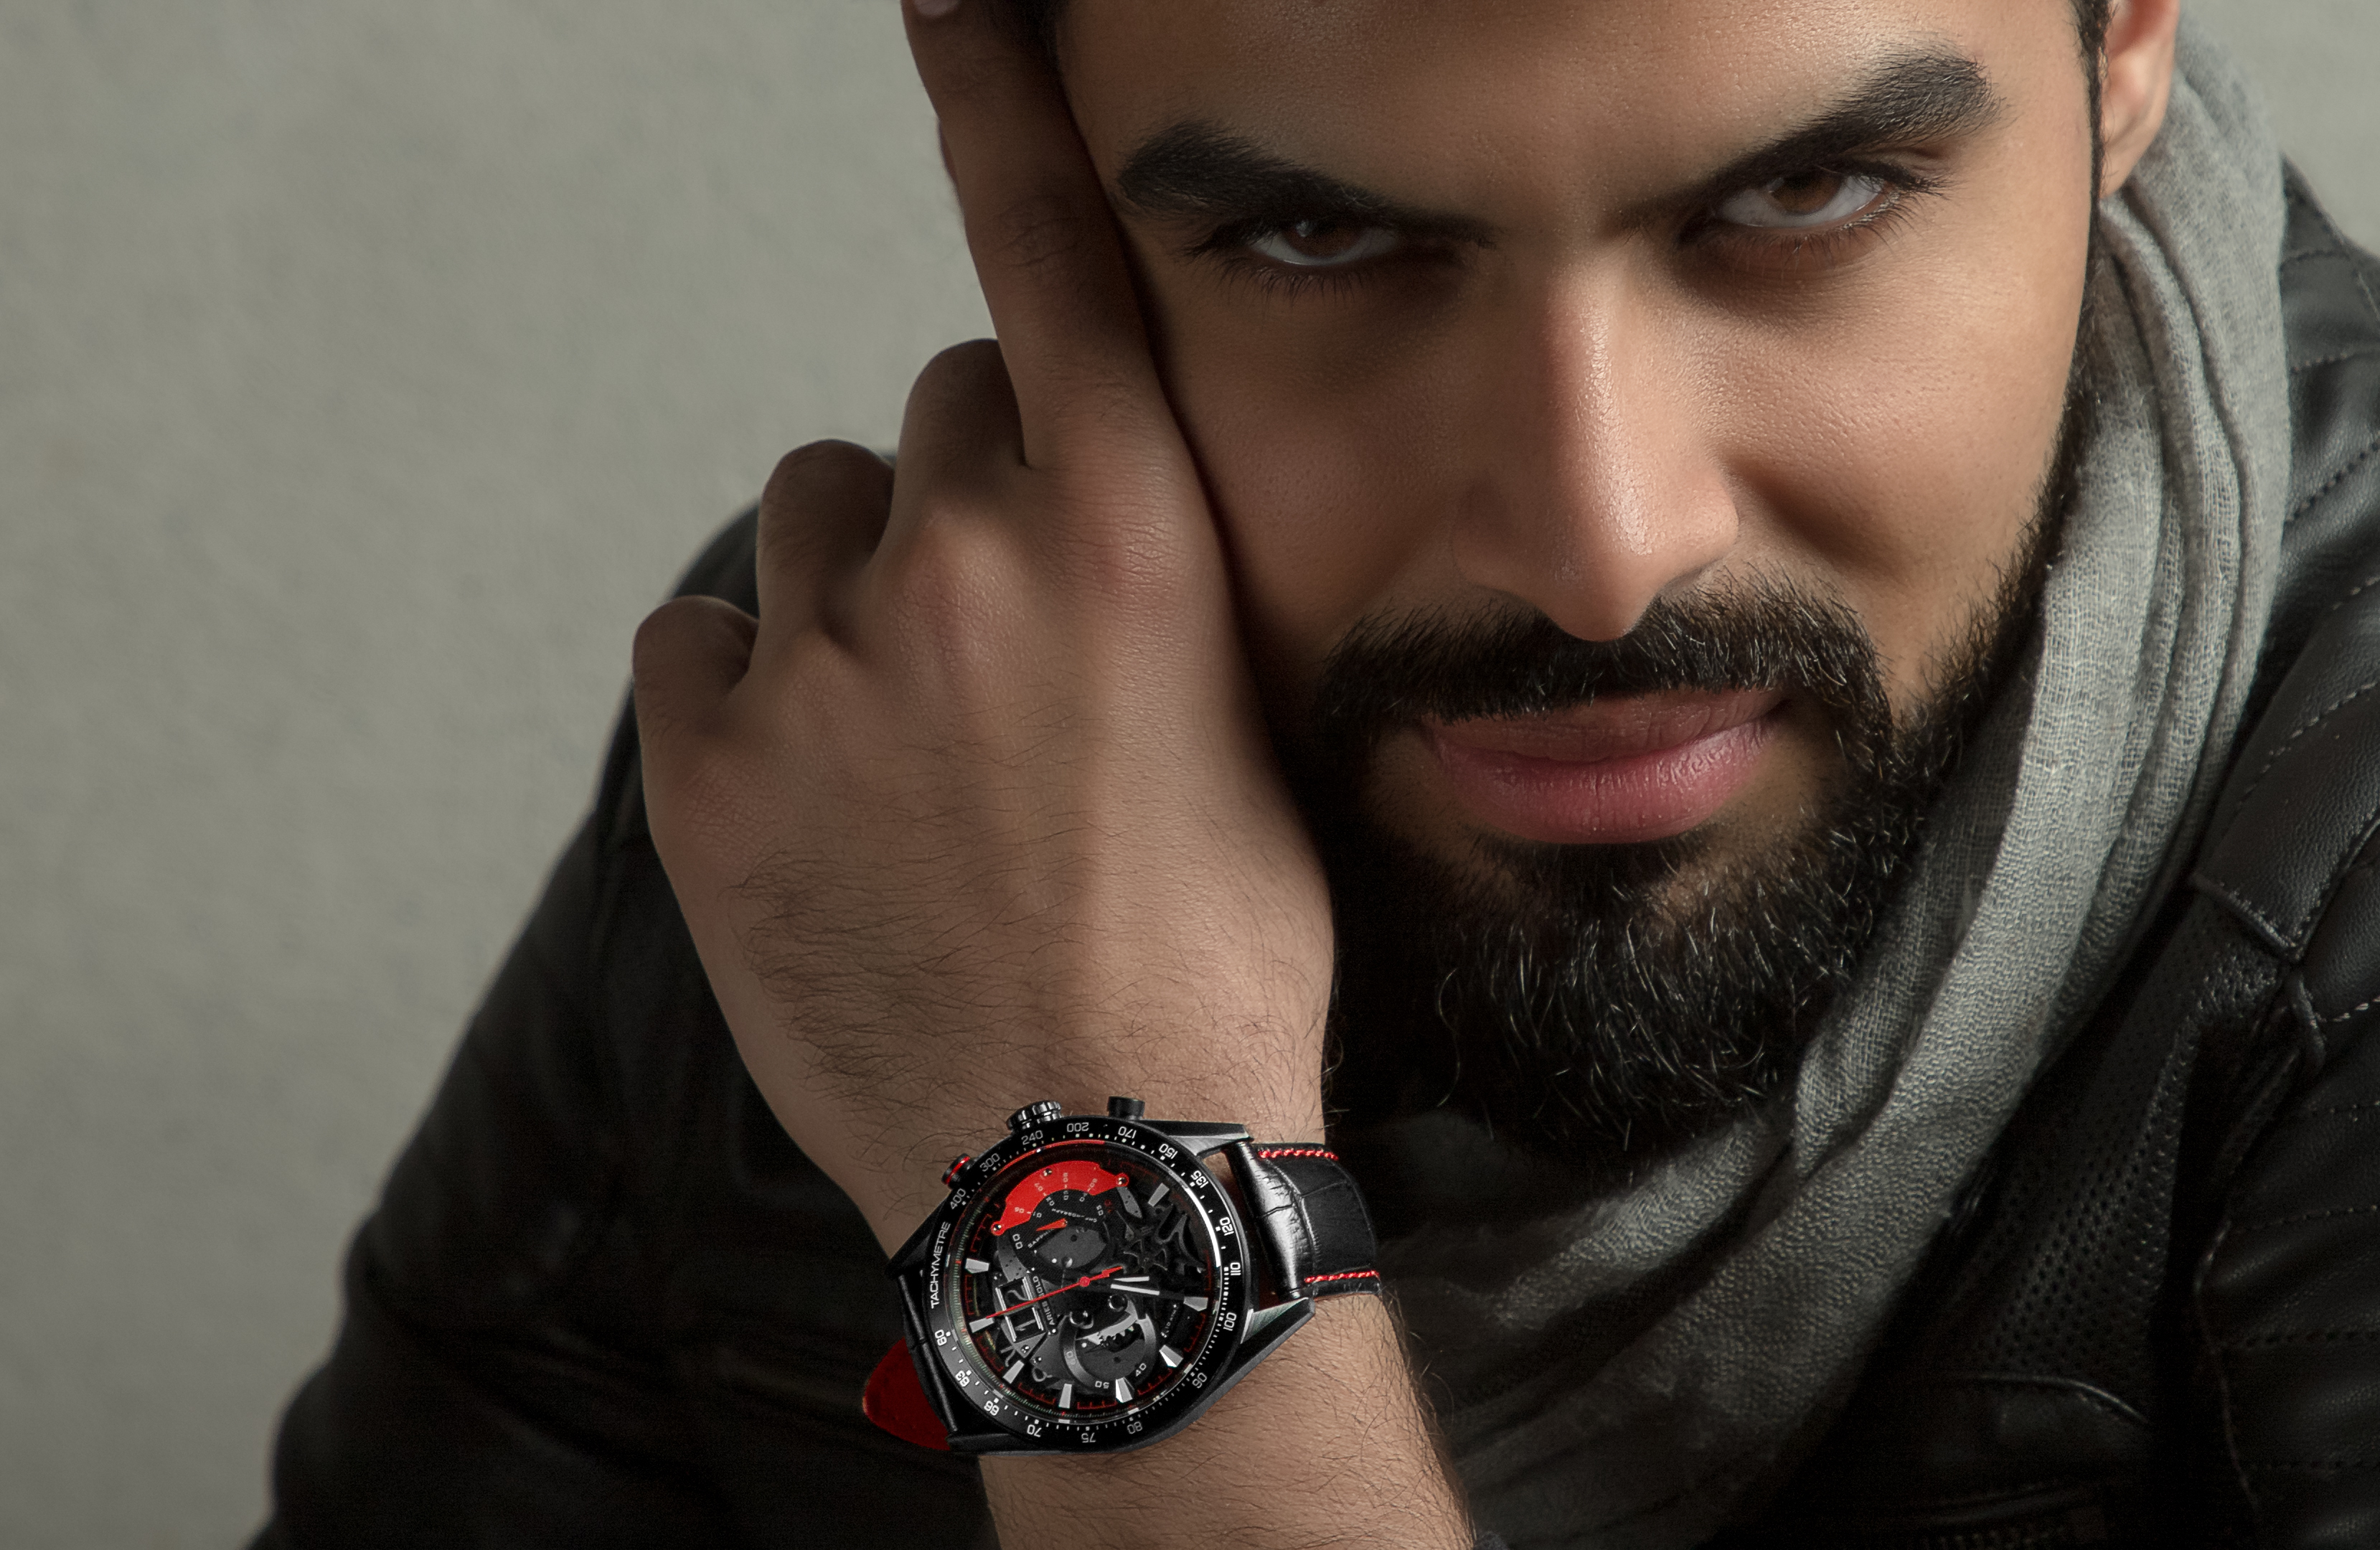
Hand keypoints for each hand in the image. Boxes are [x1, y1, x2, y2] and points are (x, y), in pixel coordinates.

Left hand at [628, 0, 1330, 1252]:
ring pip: (814, 522)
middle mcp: (969, 562)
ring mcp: (822, 667)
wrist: (1101, 1172)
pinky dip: (747, 691)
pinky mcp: (706, 772)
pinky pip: (700, 641)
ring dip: (859, 594)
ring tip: (914, 750)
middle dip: (971, 499)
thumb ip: (1157, 585)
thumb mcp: (1251, 736)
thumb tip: (1083, 529)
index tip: (948, 1)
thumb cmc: (1220, 970)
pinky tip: (813, 794)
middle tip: (1009, 659)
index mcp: (1132, 539)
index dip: (997, 108)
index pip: (1047, 260)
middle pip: (935, 414)